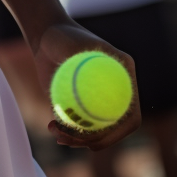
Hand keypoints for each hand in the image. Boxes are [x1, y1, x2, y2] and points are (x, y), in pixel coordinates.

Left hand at [33, 20, 141, 150]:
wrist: (46, 35)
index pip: (130, 115)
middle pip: (112, 127)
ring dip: (76, 138)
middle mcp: (116, 92)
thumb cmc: (61, 35)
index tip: (96, 140)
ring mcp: (99, 100)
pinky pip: (78, 124)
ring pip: (94, 129)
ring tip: (56, 135)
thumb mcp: (71, 43)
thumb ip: (82, 60)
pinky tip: (51, 127)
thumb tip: (93, 78)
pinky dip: (66, 129)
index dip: (118, 133)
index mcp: (124, 78)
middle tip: (71, 141)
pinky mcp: (82, 104)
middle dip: (94, 140)